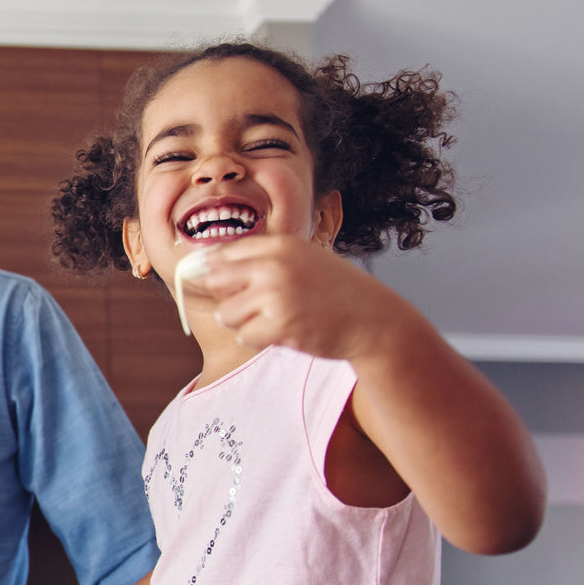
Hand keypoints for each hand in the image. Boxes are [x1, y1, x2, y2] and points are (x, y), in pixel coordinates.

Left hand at [200, 233, 409, 362]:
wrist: (375, 319)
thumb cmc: (336, 291)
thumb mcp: (303, 260)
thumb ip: (263, 260)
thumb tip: (208, 267)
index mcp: (280, 245)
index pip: (223, 253)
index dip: (218, 272)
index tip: (226, 285)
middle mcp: (274, 265)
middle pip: (216, 281)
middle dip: (229, 297)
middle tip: (255, 306)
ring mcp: (277, 295)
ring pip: (226, 314)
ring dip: (245, 322)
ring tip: (275, 319)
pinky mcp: (281, 324)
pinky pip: (244, 337)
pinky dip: (260, 339)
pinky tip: (285, 331)